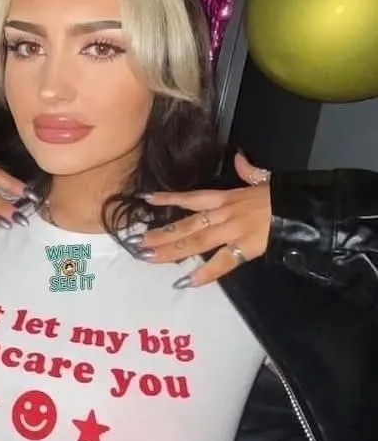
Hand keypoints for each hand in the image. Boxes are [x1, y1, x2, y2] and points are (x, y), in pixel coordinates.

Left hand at [138, 154, 270, 286]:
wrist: (303, 207)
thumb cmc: (283, 194)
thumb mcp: (264, 179)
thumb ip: (248, 170)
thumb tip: (240, 158)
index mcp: (226, 198)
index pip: (191, 197)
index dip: (168, 198)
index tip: (146, 199)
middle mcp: (223, 213)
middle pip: (186, 225)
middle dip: (160, 235)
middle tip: (138, 243)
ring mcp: (232, 231)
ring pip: (195, 242)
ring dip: (170, 251)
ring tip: (149, 258)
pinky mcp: (245, 248)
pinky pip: (222, 263)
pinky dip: (204, 273)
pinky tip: (186, 282)